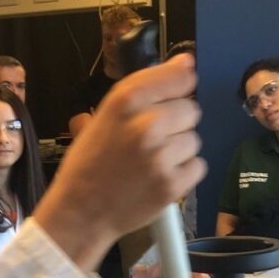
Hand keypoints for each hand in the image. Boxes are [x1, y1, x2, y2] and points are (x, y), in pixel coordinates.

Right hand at [34, 55, 205, 270]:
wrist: (80, 213)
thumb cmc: (89, 164)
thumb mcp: (104, 117)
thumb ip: (144, 90)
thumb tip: (187, 64)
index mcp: (126, 101)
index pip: (179, 76)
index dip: (181, 84)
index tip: (174, 94)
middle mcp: (147, 124)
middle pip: (191, 109)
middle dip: (177, 122)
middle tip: (152, 141)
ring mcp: (161, 156)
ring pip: (194, 139)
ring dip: (179, 150)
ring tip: (153, 162)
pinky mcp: (172, 184)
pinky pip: (198, 166)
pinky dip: (184, 173)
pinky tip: (160, 177)